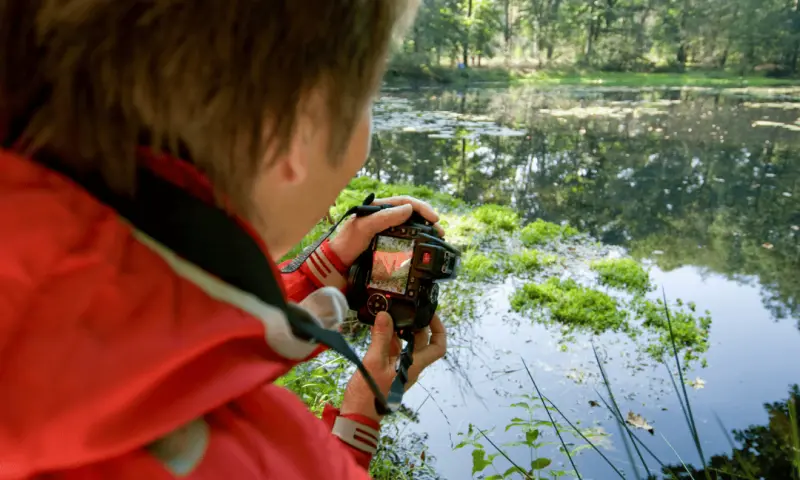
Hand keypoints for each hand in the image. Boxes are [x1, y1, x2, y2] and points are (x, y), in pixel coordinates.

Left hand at [328, 196, 444, 266]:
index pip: (404, 202)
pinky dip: (417, 241)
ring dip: (424, 230)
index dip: (422, 208)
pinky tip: (423, 247)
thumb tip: (408, 209)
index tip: (434, 219)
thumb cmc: (346, 244)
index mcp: (378, 208)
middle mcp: (383, 218)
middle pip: (410, 214)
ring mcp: (385, 231)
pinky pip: (405, 239)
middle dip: (427, 220)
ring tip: (436, 238)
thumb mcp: (364, 227)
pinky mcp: (386, 245)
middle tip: (439, 231)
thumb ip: (384, 217)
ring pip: (410, 226)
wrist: (336, 265)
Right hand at [340, 312, 446, 422]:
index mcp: (414, 365)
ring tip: (389, 314)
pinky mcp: (386, 369)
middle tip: (404, 308)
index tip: (430, 314)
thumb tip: (385, 315)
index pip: (437, 347)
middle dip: (415, 324)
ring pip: (405, 344)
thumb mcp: (374, 362)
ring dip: (399, 329)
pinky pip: (392, 349)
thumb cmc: (369, 394)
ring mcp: (398, 367)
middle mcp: (410, 365)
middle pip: (421, 341)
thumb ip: (381, 338)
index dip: (438, 329)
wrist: (358, 415)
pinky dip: (387, 337)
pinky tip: (378, 327)